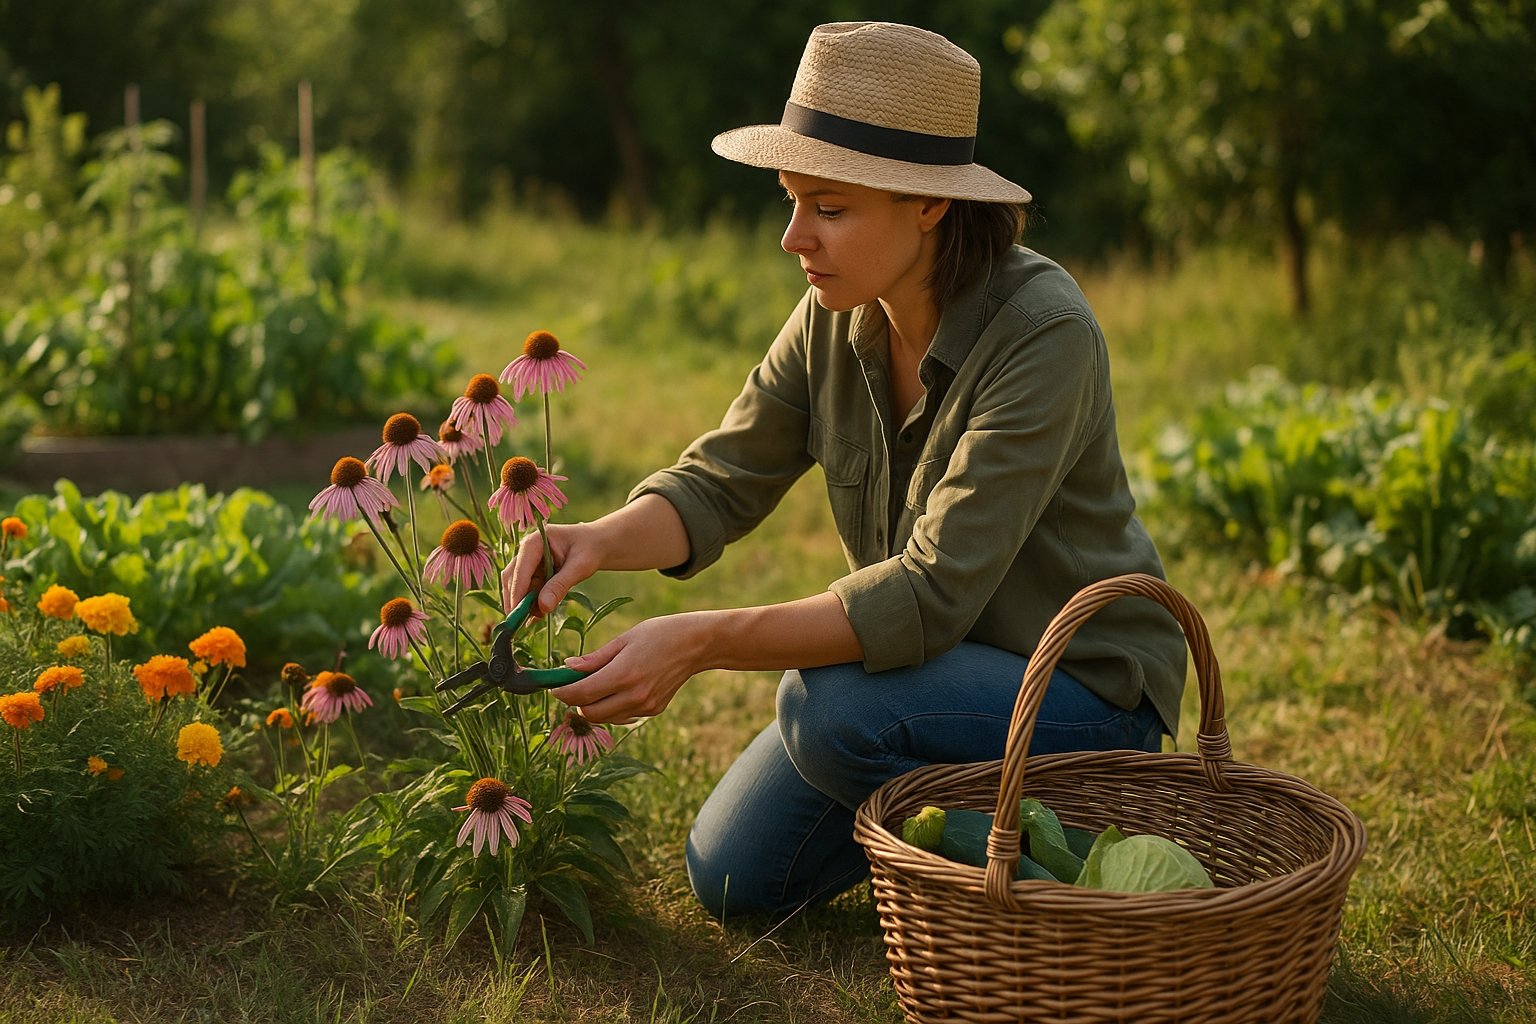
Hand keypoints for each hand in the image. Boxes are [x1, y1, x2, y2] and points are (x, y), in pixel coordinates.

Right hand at [502, 521, 601, 614]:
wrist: (597, 544)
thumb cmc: (590, 549)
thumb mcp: (579, 567)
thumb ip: (560, 585)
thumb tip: (543, 607)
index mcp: (535, 542)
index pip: (520, 569)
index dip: (517, 592)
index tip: (515, 613)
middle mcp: (527, 551)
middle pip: (513, 578)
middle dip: (516, 600)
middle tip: (519, 623)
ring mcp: (529, 563)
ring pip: (518, 587)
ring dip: (524, 604)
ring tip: (535, 618)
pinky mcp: (533, 574)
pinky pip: (528, 591)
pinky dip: (531, 604)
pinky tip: (535, 617)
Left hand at [550, 613, 708, 724]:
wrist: (697, 644)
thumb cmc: (660, 633)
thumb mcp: (625, 638)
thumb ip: (595, 658)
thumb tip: (567, 668)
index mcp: (624, 674)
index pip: (581, 694)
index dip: (562, 693)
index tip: (553, 687)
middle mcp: (634, 695)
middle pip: (589, 713)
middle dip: (575, 702)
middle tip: (570, 687)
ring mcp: (645, 706)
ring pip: (604, 718)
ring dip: (592, 706)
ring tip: (593, 686)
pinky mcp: (653, 710)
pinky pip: (621, 715)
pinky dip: (611, 707)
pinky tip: (616, 689)